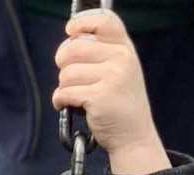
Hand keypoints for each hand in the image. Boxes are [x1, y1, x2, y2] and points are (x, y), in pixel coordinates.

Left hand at [53, 10, 169, 174]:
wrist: (133, 135)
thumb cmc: (118, 102)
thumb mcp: (118, 70)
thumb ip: (100, 52)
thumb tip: (69, 38)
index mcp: (124, 48)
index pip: (104, 21)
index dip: (81, 22)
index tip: (70, 31)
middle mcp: (121, 58)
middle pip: (72, 48)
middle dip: (63, 64)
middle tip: (72, 78)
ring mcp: (112, 76)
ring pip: (65, 73)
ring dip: (64, 88)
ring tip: (80, 96)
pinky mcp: (99, 96)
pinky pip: (63, 92)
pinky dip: (61, 102)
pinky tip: (74, 107)